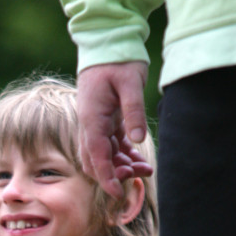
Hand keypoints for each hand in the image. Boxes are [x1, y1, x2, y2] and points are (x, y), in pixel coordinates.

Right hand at [76, 62, 152, 198]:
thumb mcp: (130, 82)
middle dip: (115, 174)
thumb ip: (133, 111)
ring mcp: (97, 124)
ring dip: (122, 166)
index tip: (117, 193)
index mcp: (92, 119)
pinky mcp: (106, 120)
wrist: (106, 42)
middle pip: (97, 161)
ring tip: (145, 169)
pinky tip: (139, 159)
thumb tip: (136, 139)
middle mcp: (90, 125)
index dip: (106, 177)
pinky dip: (124, 155)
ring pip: (106, 155)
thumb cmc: (117, 59)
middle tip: (139, 175)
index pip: (96, 157)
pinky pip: (112, 145)